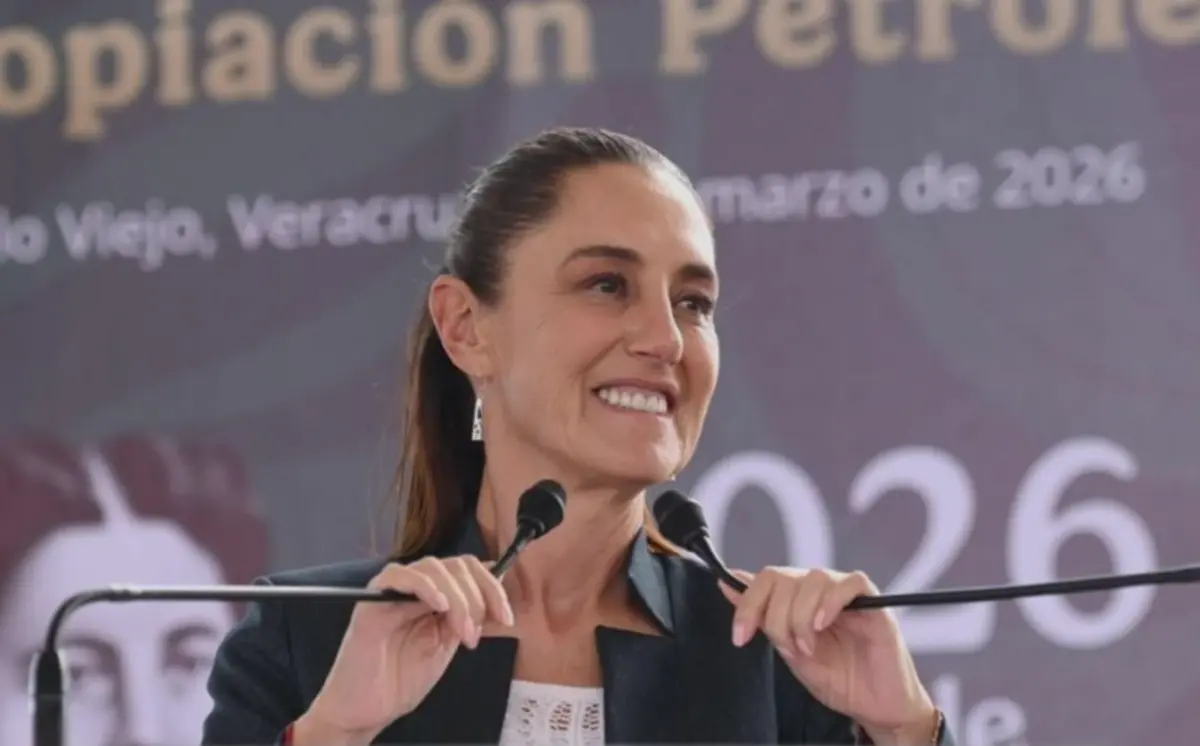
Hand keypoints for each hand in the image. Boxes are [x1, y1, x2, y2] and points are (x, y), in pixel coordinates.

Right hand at [295, 556, 514, 745]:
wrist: (367, 710)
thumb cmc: (401, 680)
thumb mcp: (447, 645)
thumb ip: (466, 618)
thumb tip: (496, 598)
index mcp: (434, 595)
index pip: (469, 570)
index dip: (492, 588)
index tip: (506, 617)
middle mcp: (414, 587)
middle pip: (457, 565)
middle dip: (478, 596)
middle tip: (474, 634)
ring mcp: (392, 591)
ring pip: (434, 567)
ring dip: (457, 598)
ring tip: (461, 632)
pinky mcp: (371, 601)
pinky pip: (398, 576)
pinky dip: (425, 586)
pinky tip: (439, 606)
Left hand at [720, 567, 937, 743]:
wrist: (877, 707)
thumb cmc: (840, 680)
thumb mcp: (790, 651)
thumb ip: (764, 618)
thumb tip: (728, 582)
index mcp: (799, 600)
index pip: (767, 579)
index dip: (748, 603)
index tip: (741, 635)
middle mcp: (821, 591)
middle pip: (784, 577)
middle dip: (775, 616)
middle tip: (788, 648)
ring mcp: (848, 594)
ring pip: (813, 578)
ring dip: (801, 616)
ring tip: (808, 647)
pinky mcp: (875, 602)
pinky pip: (851, 582)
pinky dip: (830, 602)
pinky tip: (822, 625)